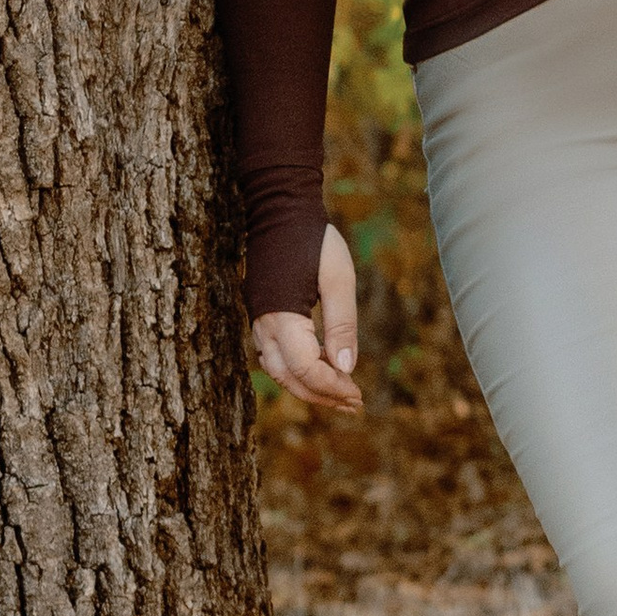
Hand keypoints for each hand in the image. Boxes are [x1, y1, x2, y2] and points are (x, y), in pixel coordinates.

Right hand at [250, 221, 363, 416]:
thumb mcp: (339, 279)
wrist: (280, 212)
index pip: (305, 369)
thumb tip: (347, 368)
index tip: (357, 392)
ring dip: (310, 387)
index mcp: (282, 316)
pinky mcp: (262, 317)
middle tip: (354, 403)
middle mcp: (264, 325)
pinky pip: (276, 357)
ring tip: (342, 394)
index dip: (332, 386)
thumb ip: (342, 325)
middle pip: (289, 379)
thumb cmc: (313, 241)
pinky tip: (324, 369)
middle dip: (322, 396)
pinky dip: (298, 371)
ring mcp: (259, 322)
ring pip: (279, 372)